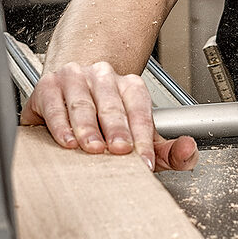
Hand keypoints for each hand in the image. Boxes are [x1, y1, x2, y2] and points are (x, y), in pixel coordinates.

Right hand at [22, 60, 198, 171]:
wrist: (69, 93)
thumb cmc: (105, 120)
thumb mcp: (139, 135)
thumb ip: (167, 149)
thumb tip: (189, 151)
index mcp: (129, 86)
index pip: (140, 109)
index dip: (144, 136)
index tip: (145, 161)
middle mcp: (102, 77)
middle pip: (112, 104)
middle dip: (117, 129)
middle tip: (120, 150)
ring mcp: (74, 78)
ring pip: (83, 103)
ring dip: (88, 127)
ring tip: (93, 147)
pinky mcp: (48, 86)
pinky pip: (54, 104)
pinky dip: (60, 124)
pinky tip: (67, 141)